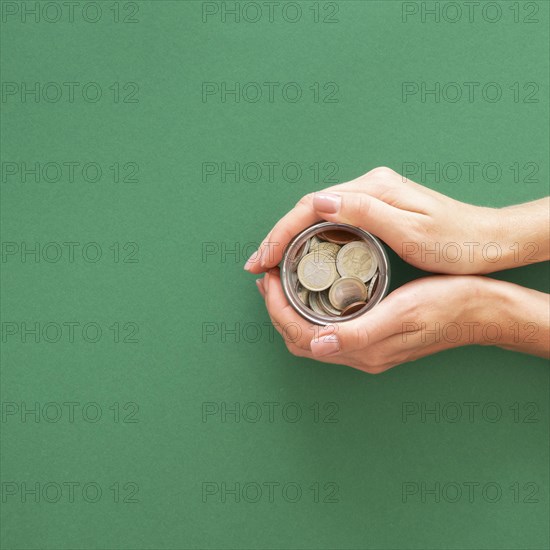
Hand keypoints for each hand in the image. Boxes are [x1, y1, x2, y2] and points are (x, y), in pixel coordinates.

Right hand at [245, 167, 548, 274]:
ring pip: (317, 215)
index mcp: (373, 188)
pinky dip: (309, 239)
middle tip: (256, 265)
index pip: (313, 205)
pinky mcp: (376, 210)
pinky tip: (301, 255)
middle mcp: (368, 187)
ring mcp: (372, 197)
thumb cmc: (456, 241)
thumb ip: (366, 211)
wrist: (488, 241)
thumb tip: (319, 200)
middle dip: (278, 236)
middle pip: (309, 208)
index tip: (263, 258)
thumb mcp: (413, 231)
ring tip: (270, 264)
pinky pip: (331, 222)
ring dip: (290, 239)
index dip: (282, 231)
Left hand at [255, 270, 548, 372]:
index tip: (269, 279)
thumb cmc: (446, 305)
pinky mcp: (373, 339)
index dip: (277, 308)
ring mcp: (367, 349)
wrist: (479, 310)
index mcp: (363, 350)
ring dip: (291, 311)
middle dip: (277, 309)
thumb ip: (359, 333)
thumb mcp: (403, 313)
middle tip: (269, 277)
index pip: (301, 335)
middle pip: (300, 339)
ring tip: (283, 282)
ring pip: (311, 336)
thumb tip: (316, 345)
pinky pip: (328, 331)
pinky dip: (310, 312)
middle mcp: (360, 354)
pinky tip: (313, 292)